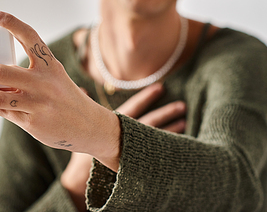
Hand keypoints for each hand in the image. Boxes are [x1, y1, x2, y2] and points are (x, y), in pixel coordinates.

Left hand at [0, 10, 120, 168]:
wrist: (89, 125)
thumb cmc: (63, 96)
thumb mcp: (53, 78)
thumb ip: (27, 73)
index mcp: (50, 64)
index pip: (28, 36)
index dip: (10, 22)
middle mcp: (44, 82)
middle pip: (0, 72)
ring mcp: (38, 104)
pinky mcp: (32, 122)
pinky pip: (2, 111)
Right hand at [61, 84, 185, 210]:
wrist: (82, 178)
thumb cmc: (83, 151)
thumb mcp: (82, 128)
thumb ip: (83, 106)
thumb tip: (84, 89)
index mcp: (115, 125)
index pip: (135, 106)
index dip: (147, 96)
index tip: (160, 87)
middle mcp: (126, 136)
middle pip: (151, 121)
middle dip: (167, 112)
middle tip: (181, 106)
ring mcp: (133, 150)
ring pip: (157, 137)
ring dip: (172, 129)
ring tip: (184, 122)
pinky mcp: (137, 163)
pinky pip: (157, 154)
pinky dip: (168, 147)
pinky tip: (179, 145)